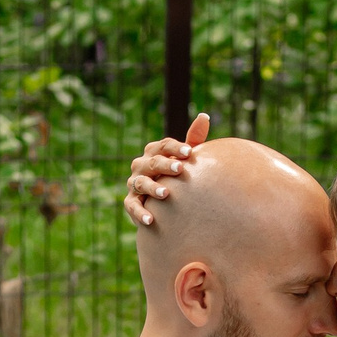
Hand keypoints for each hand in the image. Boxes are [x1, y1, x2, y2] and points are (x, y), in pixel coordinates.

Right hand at [124, 112, 209, 229]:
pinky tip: (150, 220)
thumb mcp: (184, 158)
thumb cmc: (176, 175)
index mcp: (154, 152)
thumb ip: (194, 139)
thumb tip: (205, 116)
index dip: (176, 148)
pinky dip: (140, 213)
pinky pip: (132, 206)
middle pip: (152, 162)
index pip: (163, 145)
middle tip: (180, 169)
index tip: (189, 152)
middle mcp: (141, 165)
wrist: (161, 200)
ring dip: (153, 188)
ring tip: (166, 194)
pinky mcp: (131, 201)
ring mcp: (134, 183)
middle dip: (165, 165)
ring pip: (141, 183)